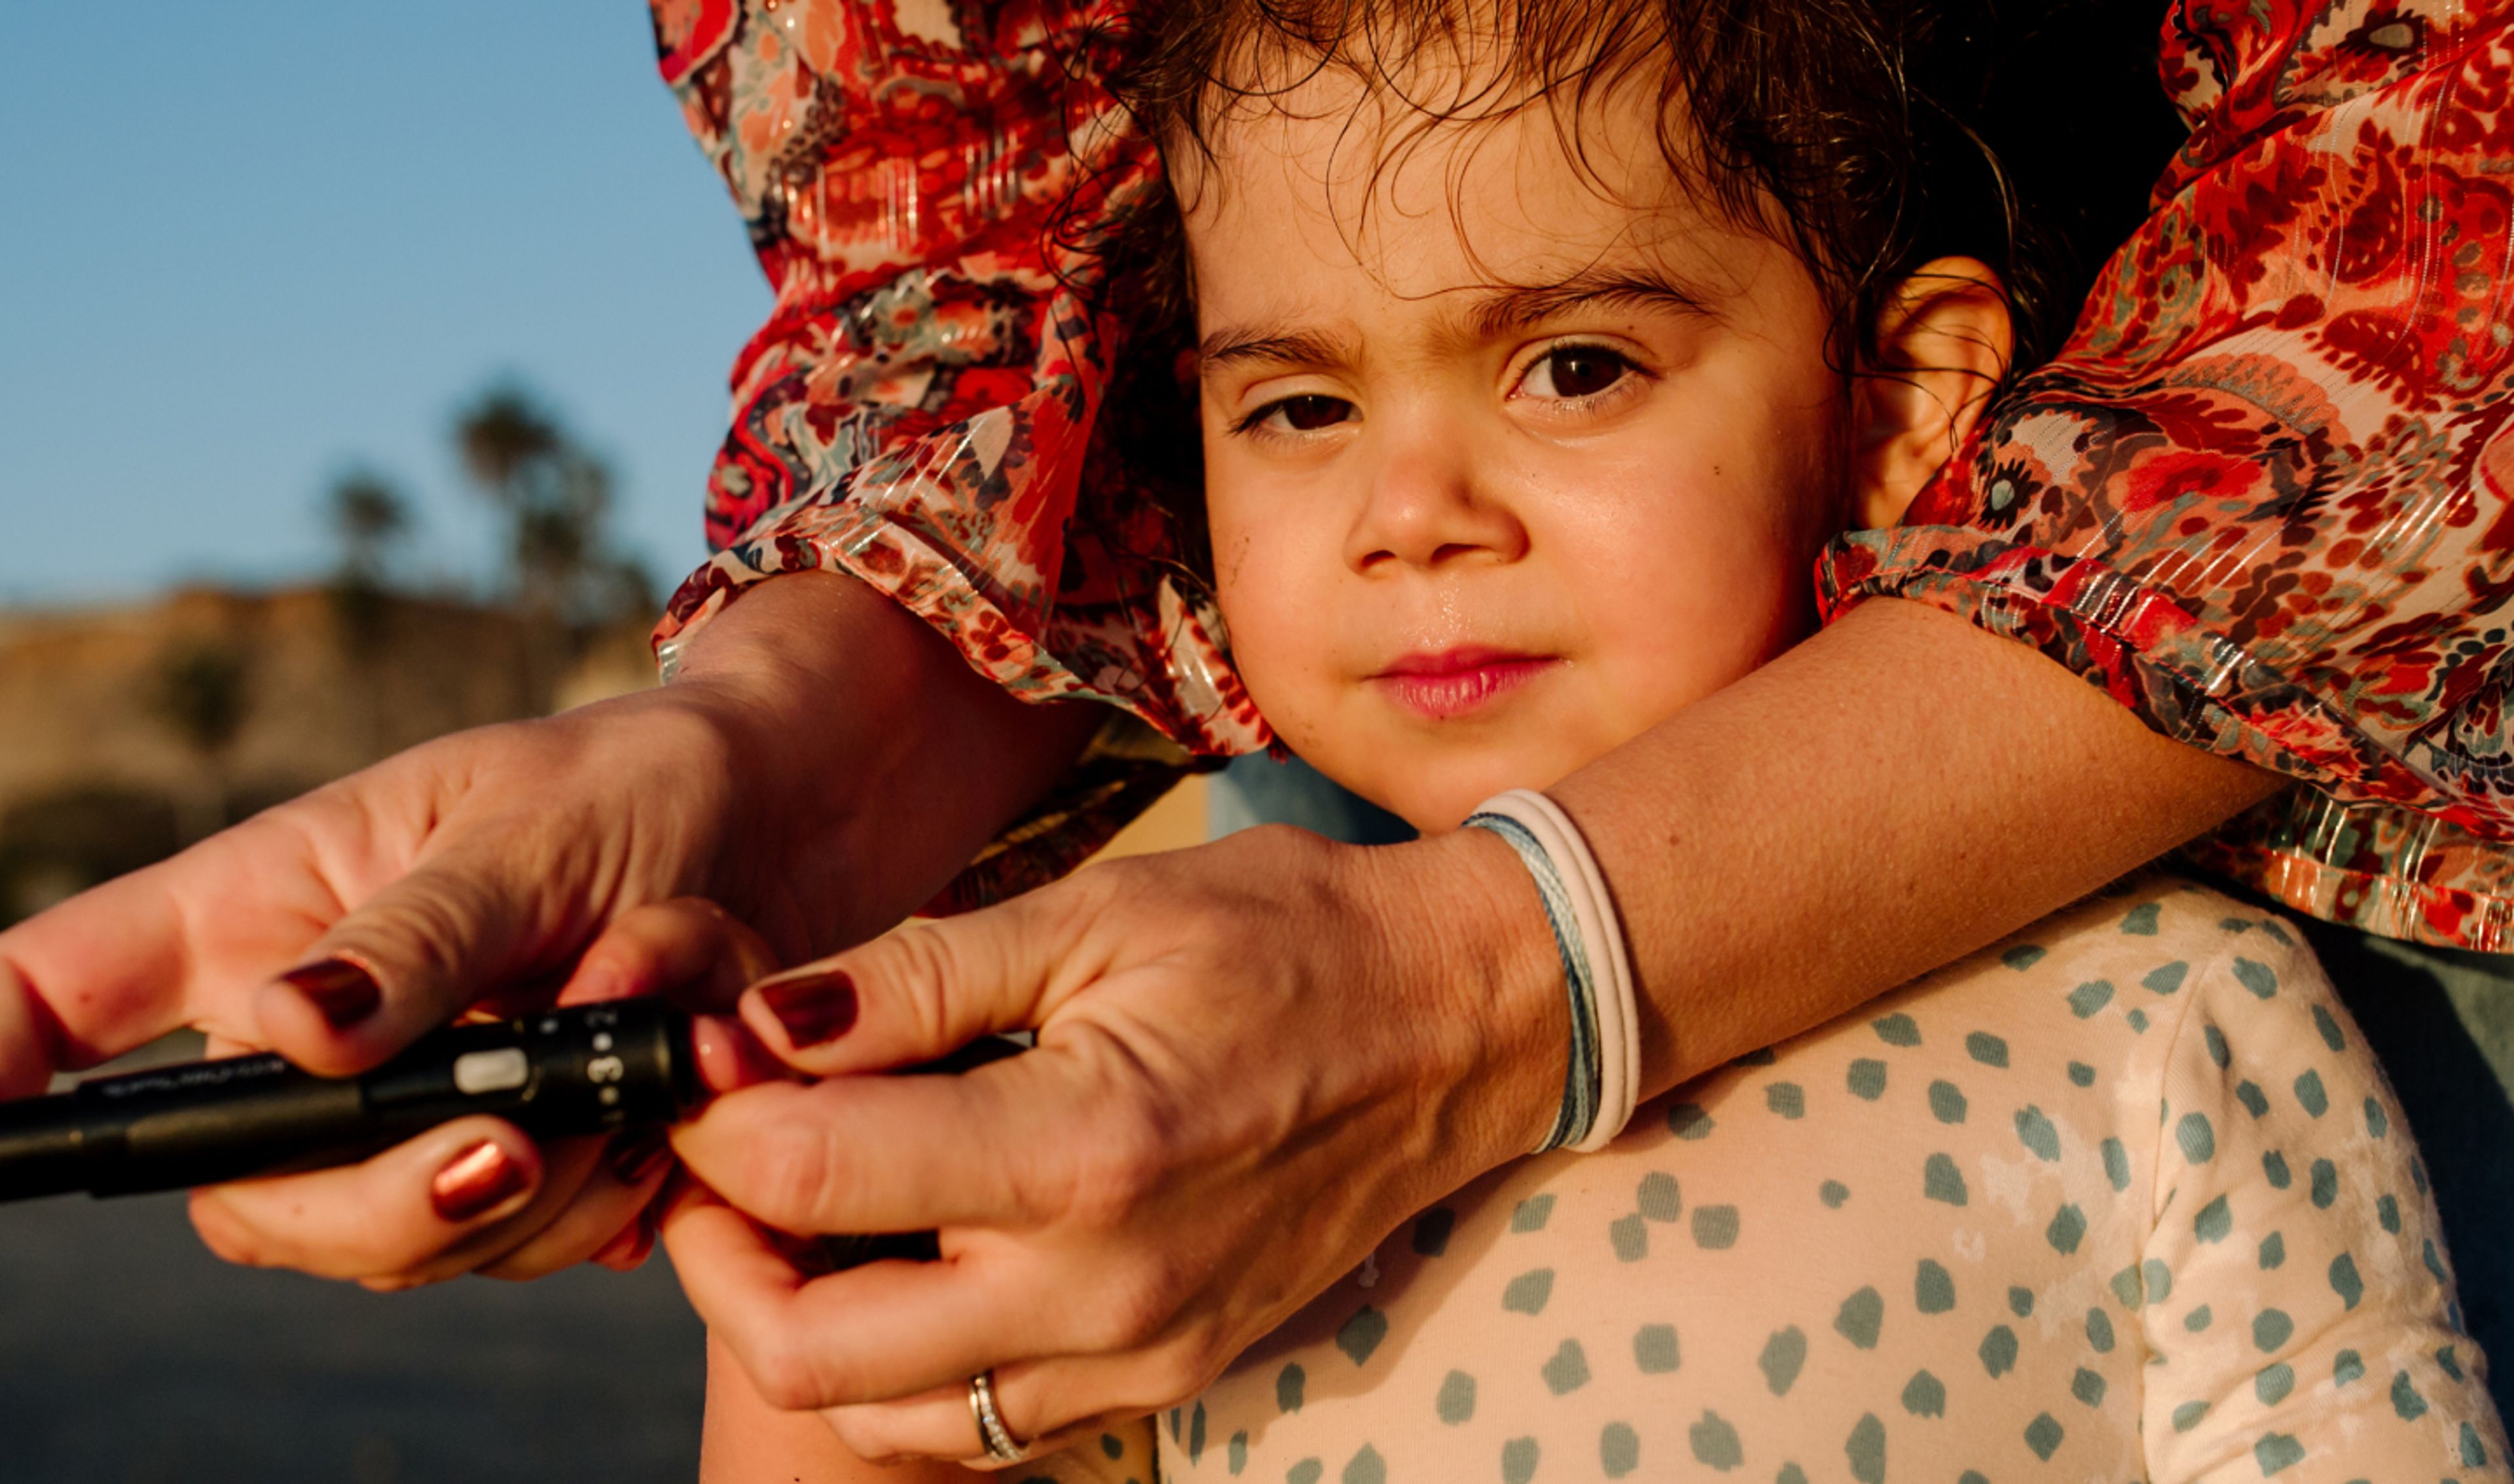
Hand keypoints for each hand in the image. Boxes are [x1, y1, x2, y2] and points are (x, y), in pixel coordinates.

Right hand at [0, 573, 1098, 1288]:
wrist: (799, 822)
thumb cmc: (638, 784)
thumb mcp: (526, 832)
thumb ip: (417, 939)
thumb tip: (286, 1031)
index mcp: (262, 915)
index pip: (63, 995)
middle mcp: (315, 1030)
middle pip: (252, 1192)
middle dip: (380, 1198)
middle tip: (511, 1151)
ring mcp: (418, 1110)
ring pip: (401, 1239)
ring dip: (543, 1180)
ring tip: (656, 1067)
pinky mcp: (528, 1162)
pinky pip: (527, 1244)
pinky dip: (616, 1192)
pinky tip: (679, 1112)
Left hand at [661, 822, 1562, 1464]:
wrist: (1459, 1024)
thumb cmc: (1287, 938)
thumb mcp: (1098, 915)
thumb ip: (912, 980)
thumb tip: (751, 1024)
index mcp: (1085, 1148)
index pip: (813, 1176)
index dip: (715, 1119)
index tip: (703, 1063)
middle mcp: (1104, 1288)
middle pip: (808, 1351)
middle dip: (718, 1254)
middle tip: (720, 1157)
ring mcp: (1137, 1355)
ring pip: (880, 1417)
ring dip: (800, 1323)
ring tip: (805, 1208)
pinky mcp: (1163, 1378)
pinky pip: (977, 1424)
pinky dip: (900, 1363)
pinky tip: (907, 1256)